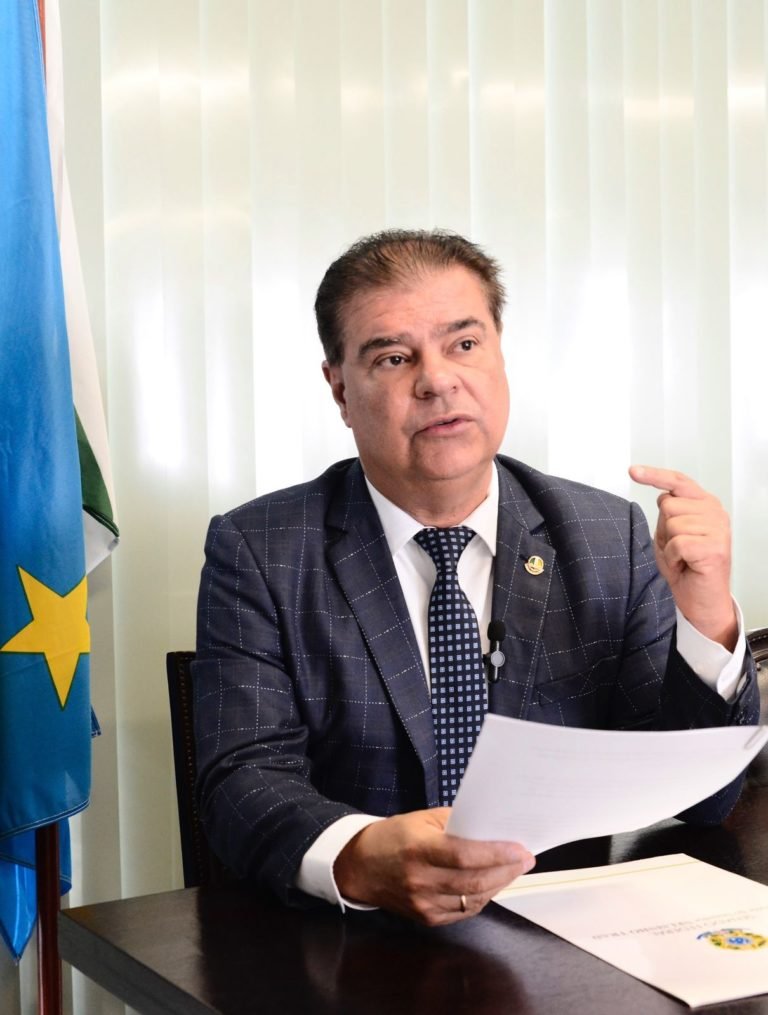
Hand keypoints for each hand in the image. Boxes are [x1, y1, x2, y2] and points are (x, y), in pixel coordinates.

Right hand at [333, 808, 534, 925]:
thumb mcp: (421, 819)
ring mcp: (423, 903)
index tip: (520, 848)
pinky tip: (492, 883)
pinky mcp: (426, 918)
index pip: (465, 855)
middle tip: (526, 859)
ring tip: (514, 869)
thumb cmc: (393, 837)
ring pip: (473, 899)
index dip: (496, 854)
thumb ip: (455, 822)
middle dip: (507, 870)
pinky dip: (482, 897)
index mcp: (418, 850)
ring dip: (499, 884)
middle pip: (474, 880)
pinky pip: (464, 911)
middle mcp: (420, 880)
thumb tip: (490, 827)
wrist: (360, 867)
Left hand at [629, 465, 736, 649]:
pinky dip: (673, 557)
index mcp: (705, 504)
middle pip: (668, 504)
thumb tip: (660, 496)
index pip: (678, 482)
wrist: (700, 600)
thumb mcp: (669, 534)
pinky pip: (676, 543)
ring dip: (669, 546)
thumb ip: (668, 513)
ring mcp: (718, 528)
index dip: (654, 475)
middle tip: (677, 549)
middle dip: (664, 529)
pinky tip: (685, 565)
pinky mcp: (714, 546)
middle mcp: (715, 512)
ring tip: (682, 558)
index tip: (632, 471)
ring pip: (671, 523)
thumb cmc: (685, 567)